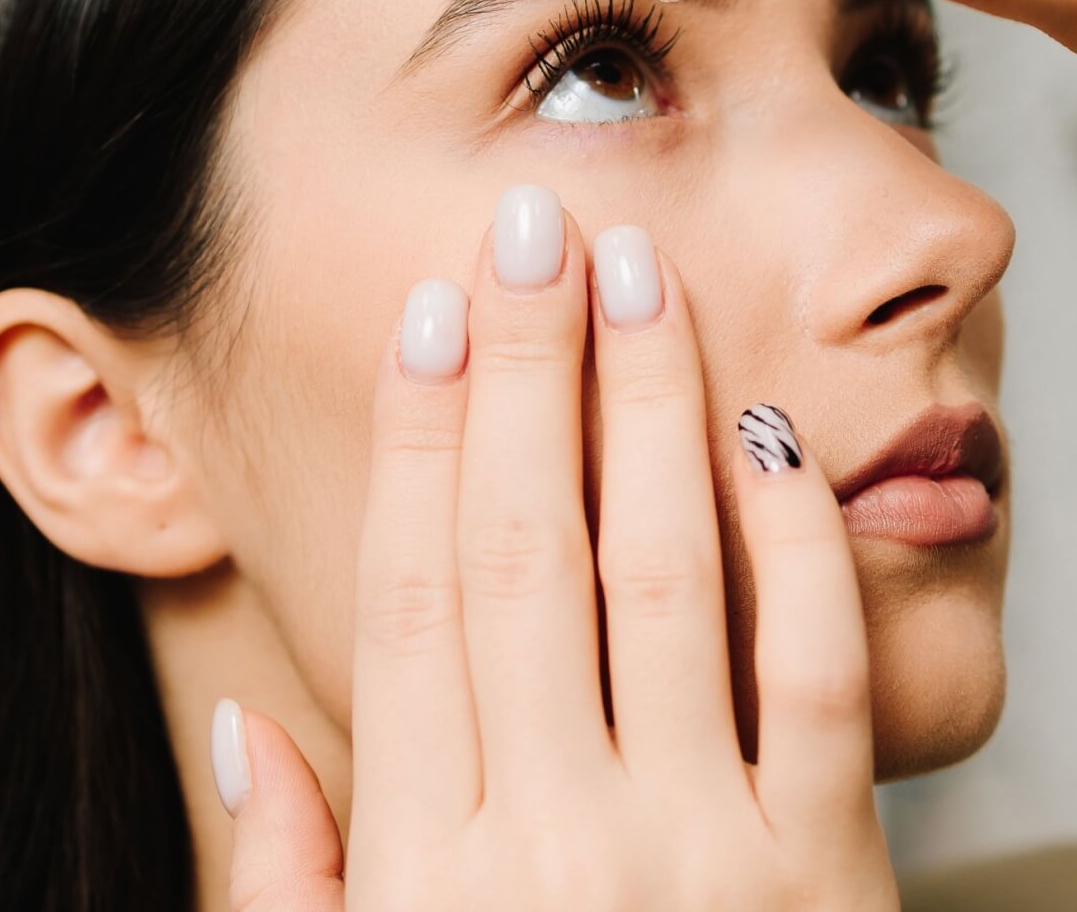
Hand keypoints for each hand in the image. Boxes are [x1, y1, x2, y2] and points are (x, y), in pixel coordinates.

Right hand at [209, 185, 899, 909]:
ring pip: (664, 578)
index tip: (425, 320)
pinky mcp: (833, 873)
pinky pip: (820, 674)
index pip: (410, 599)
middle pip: (524, 552)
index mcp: (426, 870)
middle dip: (522, 372)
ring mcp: (701, 852)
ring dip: (646, 409)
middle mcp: (555, 843)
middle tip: (527, 231)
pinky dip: (801, 546)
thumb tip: (243, 737)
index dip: (411, 441)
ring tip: (635, 279)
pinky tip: (769, 438)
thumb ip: (293, 886)